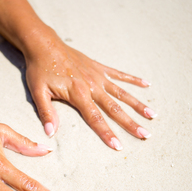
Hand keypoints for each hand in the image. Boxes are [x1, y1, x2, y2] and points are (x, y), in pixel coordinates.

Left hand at [25, 38, 156, 149]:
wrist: (44, 44)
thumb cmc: (40, 69)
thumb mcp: (38, 92)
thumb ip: (46, 112)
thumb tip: (50, 133)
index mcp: (78, 94)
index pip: (95, 118)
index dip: (107, 133)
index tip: (119, 146)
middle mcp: (92, 86)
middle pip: (115, 109)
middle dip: (130, 123)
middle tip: (145, 134)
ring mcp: (98, 76)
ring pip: (122, 93)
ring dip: (137, 104)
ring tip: (152, 114)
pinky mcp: (99, 67)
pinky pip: (119, 74)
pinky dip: (133, 79)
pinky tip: (147, 84)